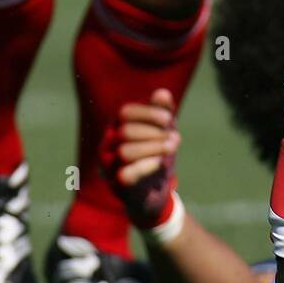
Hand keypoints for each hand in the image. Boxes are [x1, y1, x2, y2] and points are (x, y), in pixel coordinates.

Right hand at [99, 88, 179, 227]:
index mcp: (117, 127)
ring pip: (125, 152)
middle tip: (175, 139)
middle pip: (126, 131)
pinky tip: (160, 163)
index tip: (169, 119)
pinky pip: (126, 174)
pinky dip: (146, 166)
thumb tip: (163, 93)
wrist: (155, 189)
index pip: (125, 112)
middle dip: (154, 133)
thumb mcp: (164, 130)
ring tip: (172, 148)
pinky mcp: (118, 184)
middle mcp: (108, 144)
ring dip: (154, 148)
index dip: (148, 113)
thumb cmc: (157, 153)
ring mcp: (110, 165)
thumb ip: (163, 111)